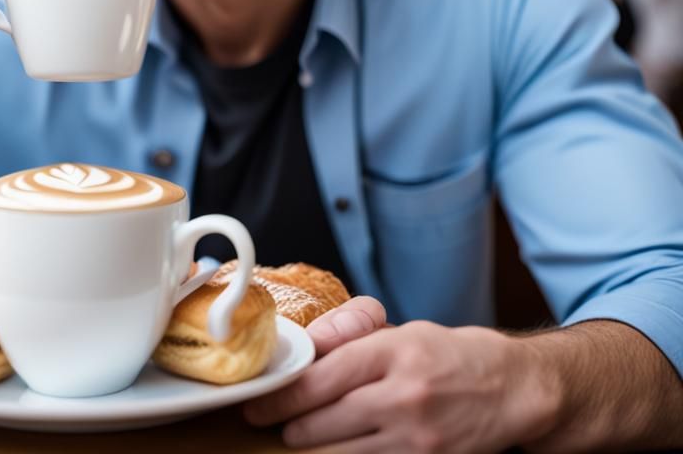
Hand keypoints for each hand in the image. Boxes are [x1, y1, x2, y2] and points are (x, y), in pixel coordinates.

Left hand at [245, 309, 535, 452]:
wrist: (514, 389)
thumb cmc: (453, 356)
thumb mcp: (403, 332)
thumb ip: (354, 342)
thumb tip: (306, 350)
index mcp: (394, 353)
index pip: (322, 377)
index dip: (283, 394)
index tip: (259, 402)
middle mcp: (404, 396)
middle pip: (325, 421)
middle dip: (291, 424)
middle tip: (273, 421)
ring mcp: (417, 439)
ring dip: (314, 449)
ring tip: (300, 437)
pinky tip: (337, 451)